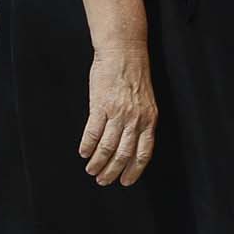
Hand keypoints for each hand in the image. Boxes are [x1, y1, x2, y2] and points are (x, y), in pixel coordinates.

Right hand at [80, 43, 156, 185]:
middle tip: (103, 181)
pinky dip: (87, 146)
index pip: (143, 153)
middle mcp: (135, 119)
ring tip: (91, 170)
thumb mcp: (146, 102)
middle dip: (112, 172)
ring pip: (107, 147)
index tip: (126, 182)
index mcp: (149, 119)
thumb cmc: (135, 76)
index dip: (134, 170)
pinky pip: (92, 133)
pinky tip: (83, 153)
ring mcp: (117, 113)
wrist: (123, 52)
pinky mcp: (100, 106)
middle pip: (124, 155)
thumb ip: (141, 122)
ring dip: (97, 162)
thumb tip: (132, 143)